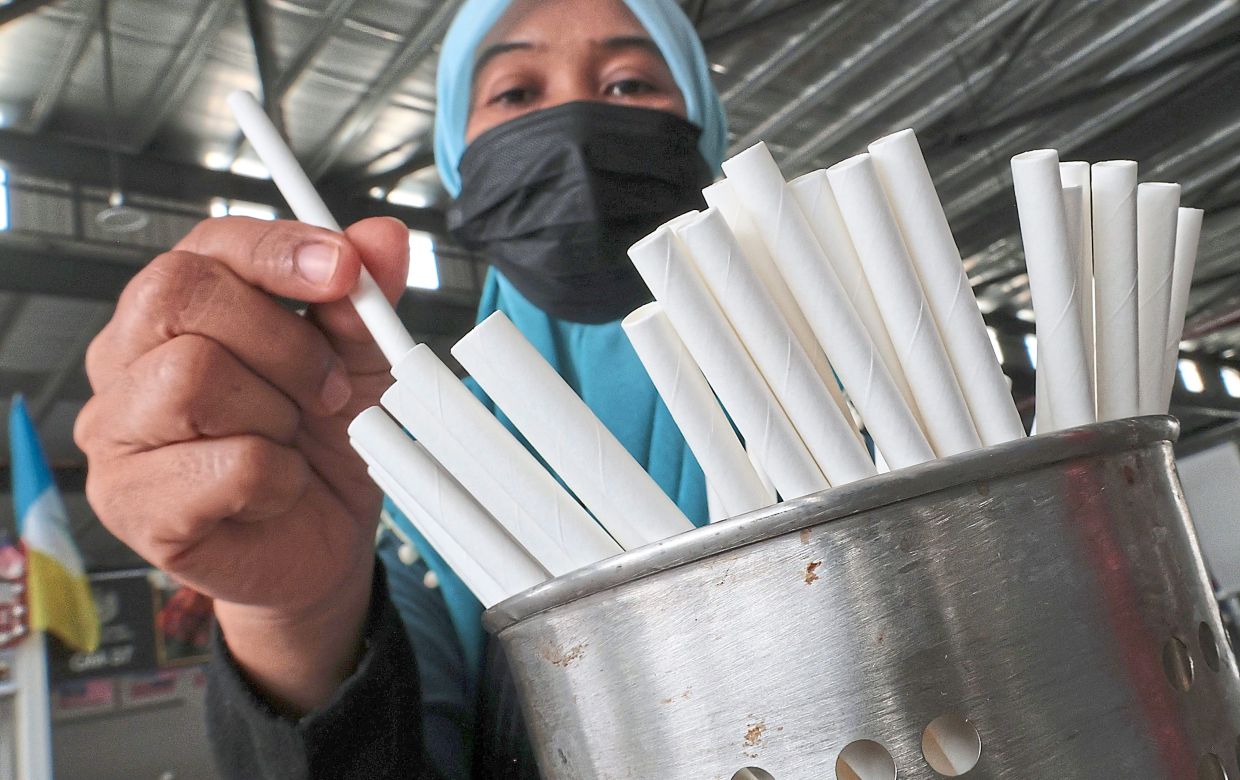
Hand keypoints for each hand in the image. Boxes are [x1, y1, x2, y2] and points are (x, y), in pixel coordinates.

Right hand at [75, 215, 408, 710]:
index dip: (278, 250)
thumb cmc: (323, 445)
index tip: (344, 269)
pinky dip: (277, 477)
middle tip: (329, 389)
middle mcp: (125, 359)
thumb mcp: (358, 361)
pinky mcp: (131, 504)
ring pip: (191, 378)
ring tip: (292, 440)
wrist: (322, 542)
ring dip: (277, 413)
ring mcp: (115, 432)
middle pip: (180, 298)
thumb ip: (362, 300)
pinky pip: (225, 464)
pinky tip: (277, 488)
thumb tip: (383, 238)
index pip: (205, 247)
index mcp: (176, 310)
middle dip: (283, 342)